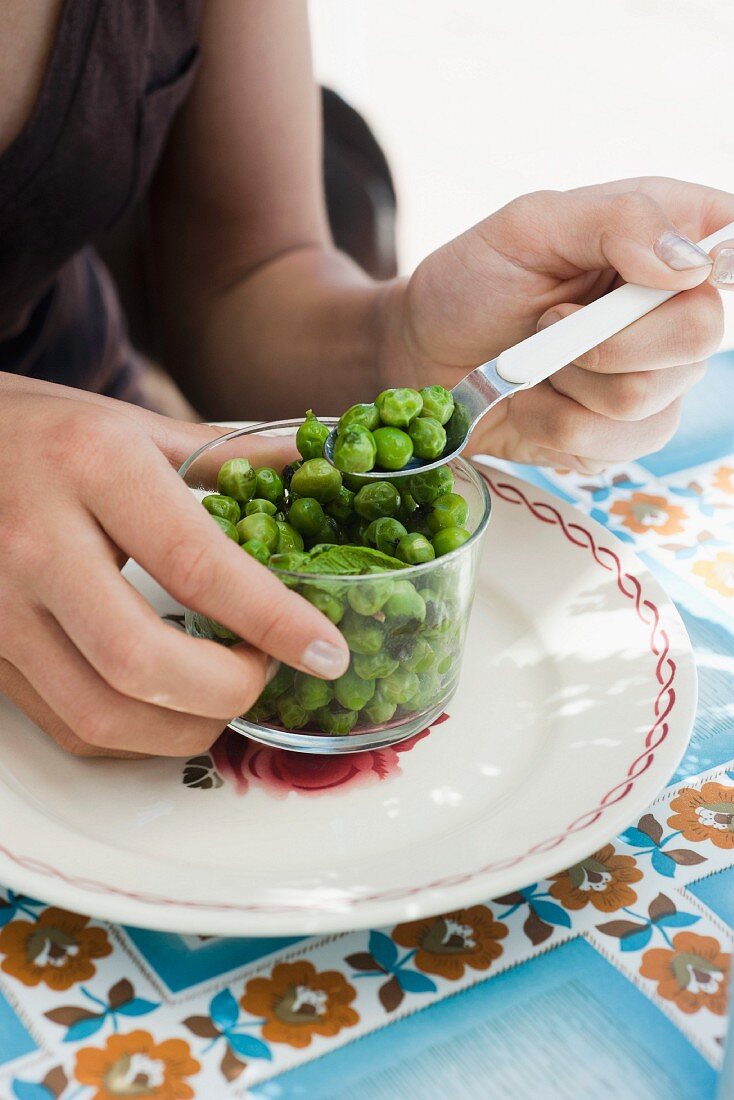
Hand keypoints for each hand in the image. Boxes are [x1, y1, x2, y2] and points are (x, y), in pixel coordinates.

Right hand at [0, 376, 347, 756]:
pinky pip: (66, 725)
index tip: (328, 652)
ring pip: (99, 713)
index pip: (198, 564)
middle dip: (227, 690)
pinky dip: (134, 736)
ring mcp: (0, 605)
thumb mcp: (132, 424)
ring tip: (225, 694)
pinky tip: (168, 708)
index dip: (274, 620)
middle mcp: (37, 541)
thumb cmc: (41, 430)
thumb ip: (224, 457)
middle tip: (266, 673)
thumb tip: (309, 471)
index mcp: (94, 468)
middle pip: (142, 661)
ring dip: (185, 727)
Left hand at [386, 178, 733, 471]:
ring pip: (647, 398)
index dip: (720, 259)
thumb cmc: (475, 283)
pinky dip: (553, 423)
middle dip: (605, 337)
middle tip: (549, 321)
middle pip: (700, 333)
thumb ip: (616, 222)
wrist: (424, 358)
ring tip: (534, 362)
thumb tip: (688, 262)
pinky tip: (534, 401)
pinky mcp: (624, 436)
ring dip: (567, 382)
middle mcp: (674, 309)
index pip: (731, 238)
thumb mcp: (529, 226)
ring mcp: (657, 378)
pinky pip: (612, 444)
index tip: (669, 277)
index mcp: (664, 235)